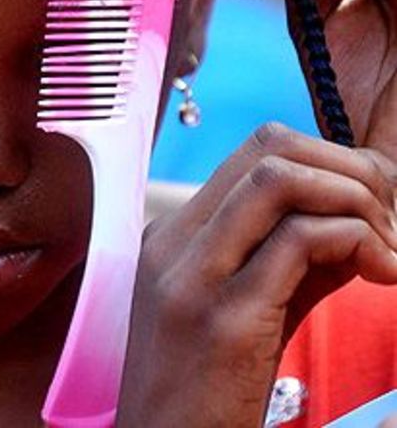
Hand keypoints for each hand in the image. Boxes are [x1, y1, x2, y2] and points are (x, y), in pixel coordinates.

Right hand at [117, 126, 396, 427]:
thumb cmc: (206, 403)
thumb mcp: (246, 316)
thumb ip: (293, 262)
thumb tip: (357, 223)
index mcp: (174, 236)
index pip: (258, 150)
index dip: (329, 162)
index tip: (372, 204)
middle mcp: (176, 243)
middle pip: (269, 148)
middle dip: (347, 170)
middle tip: (389, 219)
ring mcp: (194, 277)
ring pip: (279, 179)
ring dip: (354, 200)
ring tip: (386, 250)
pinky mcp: (225, 320)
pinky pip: (298, 242)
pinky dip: (354, 242)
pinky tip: (380, 274)